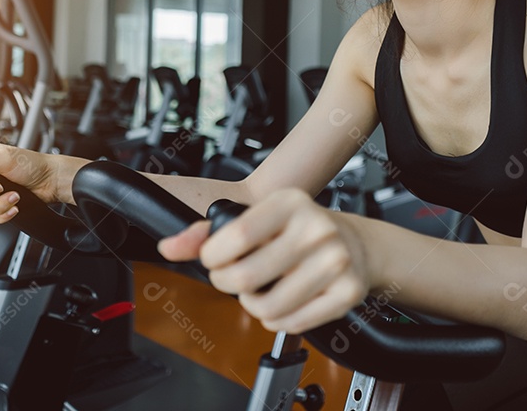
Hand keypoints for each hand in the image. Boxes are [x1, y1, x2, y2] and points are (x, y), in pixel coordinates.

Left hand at [159, 188, 372, 333]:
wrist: (357, 244)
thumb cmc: (297, 231)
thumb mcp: (256, 218)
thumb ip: (206, 233)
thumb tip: (168, 247)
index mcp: (290, 203)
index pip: (237, 236)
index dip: (213, 257)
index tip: (213, 259)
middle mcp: (316, 228)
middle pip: (246, 277)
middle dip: (227, 284)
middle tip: (232, 278)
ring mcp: (335, 261)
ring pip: (267, 307)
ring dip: (252, 305)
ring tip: (260, 291)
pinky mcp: (347, 292)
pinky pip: (292, 324)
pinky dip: (277, 320)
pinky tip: (283, 303)